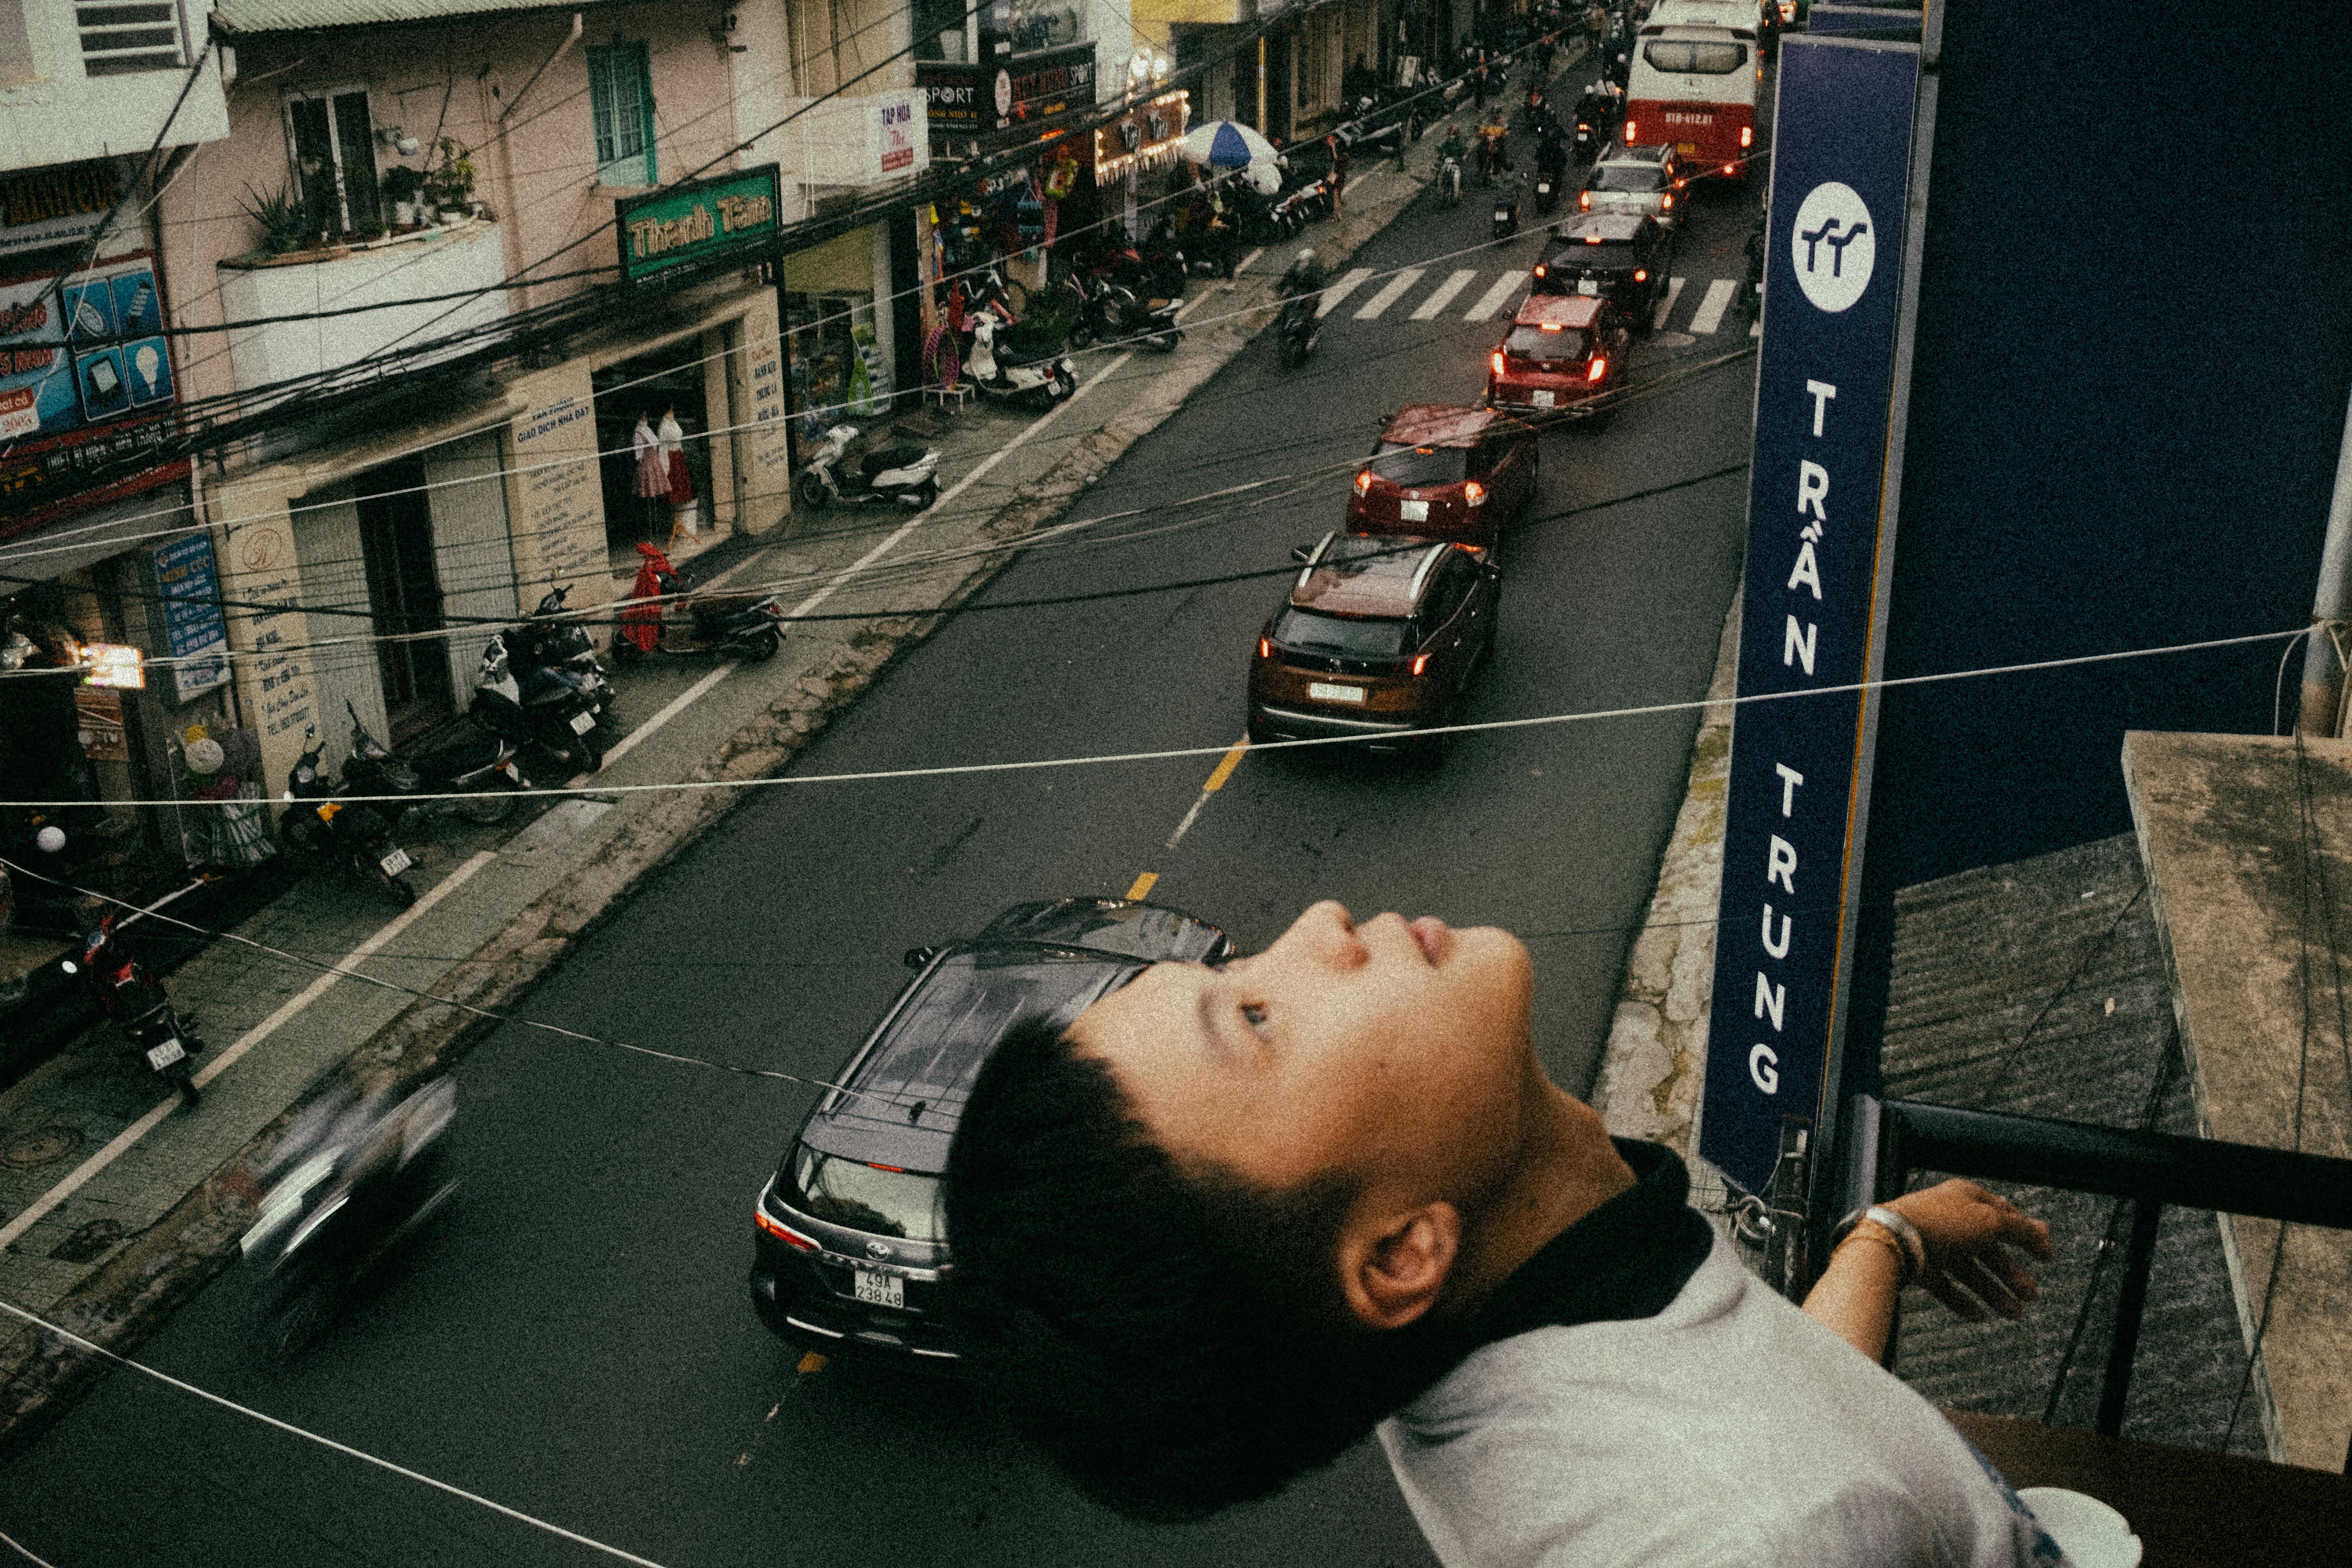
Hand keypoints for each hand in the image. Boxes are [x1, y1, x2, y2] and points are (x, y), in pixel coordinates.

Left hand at [1885, 1179, 2054, 1323]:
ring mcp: (1932, 1242)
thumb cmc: (1941, 1222)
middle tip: (2031, 1295)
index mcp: (1965, 1197)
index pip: (2002, 1213)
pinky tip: (1979, 1316)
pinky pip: (1945, 1285)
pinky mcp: (1918, 1264)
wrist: (1894, 1239)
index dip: (2026, 1234)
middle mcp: (1949, 1218)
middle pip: (1987, 1248)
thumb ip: (2020, 1229)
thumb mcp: (1992, 1222)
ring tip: (2014, 1314)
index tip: (2044, 1256)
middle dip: (2011, 1273)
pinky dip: (1962, 1301)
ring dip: (1993, 1292)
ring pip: (1969, 1270)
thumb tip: (2044, 1232)